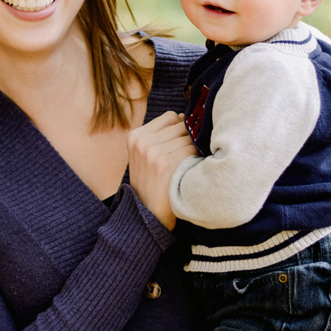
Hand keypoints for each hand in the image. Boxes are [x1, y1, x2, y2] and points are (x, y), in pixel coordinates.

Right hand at [127, 111, 196, 229]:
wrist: (147, 213)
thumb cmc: (152, 182)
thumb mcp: (144, 155)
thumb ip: (160, 134)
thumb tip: (185, 117)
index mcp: (135, 136)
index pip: (170, 117)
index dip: (180, 129)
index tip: (179, 145)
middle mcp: (141, 142)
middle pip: (181, 125)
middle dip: (187, 139)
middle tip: (184, 157)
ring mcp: (152, 153)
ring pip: (188, 137)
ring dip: (193, 150)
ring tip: (186, 165)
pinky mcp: (165, 164)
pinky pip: (191, 150)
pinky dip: (195, 159)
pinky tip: (189, 171)